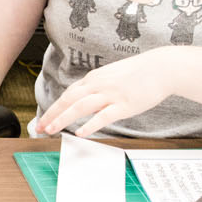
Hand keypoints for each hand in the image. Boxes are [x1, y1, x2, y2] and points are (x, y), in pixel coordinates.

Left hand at [31, 49, 182, 137]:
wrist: (162, 67)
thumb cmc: (139, 73)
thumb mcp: (112, 76)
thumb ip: (98, 87)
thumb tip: (86, 102)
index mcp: (94, 78)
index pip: (68, 94)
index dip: (54, 108)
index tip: (43, 120)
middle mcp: (98, 85)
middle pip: (68, 100)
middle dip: (52, 114)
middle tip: (39, 128)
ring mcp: (111, 94)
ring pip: (81, 107)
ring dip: (63, 119)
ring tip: (52, 130)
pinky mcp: (124, 104)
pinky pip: (103, 116)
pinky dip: (90, 125)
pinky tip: (80, 133)